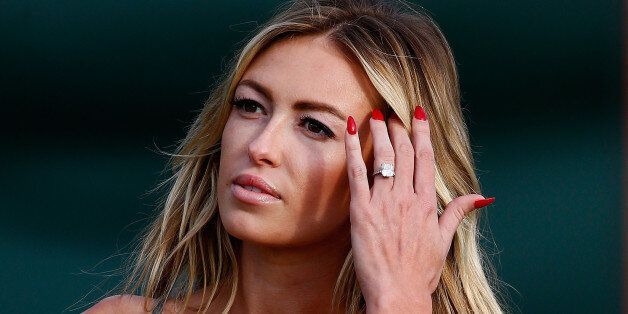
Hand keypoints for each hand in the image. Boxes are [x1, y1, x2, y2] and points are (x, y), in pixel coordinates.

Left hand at [343, 106, 493, 312]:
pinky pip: (357, 173)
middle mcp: (407, 198)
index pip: (426, 158)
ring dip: (379, 133)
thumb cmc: (420, 271)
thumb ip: (458, 212)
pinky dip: (354, 149)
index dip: (422, 133)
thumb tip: (481, 197)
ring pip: (384, 158)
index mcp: (427, 203)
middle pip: (404, 153)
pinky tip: (351, 131)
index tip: (418, 114)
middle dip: (398, 128)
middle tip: (391, 111)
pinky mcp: (362, 210)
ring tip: (375, 115)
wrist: (398, 293)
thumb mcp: (444, 240)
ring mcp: (384, 202)